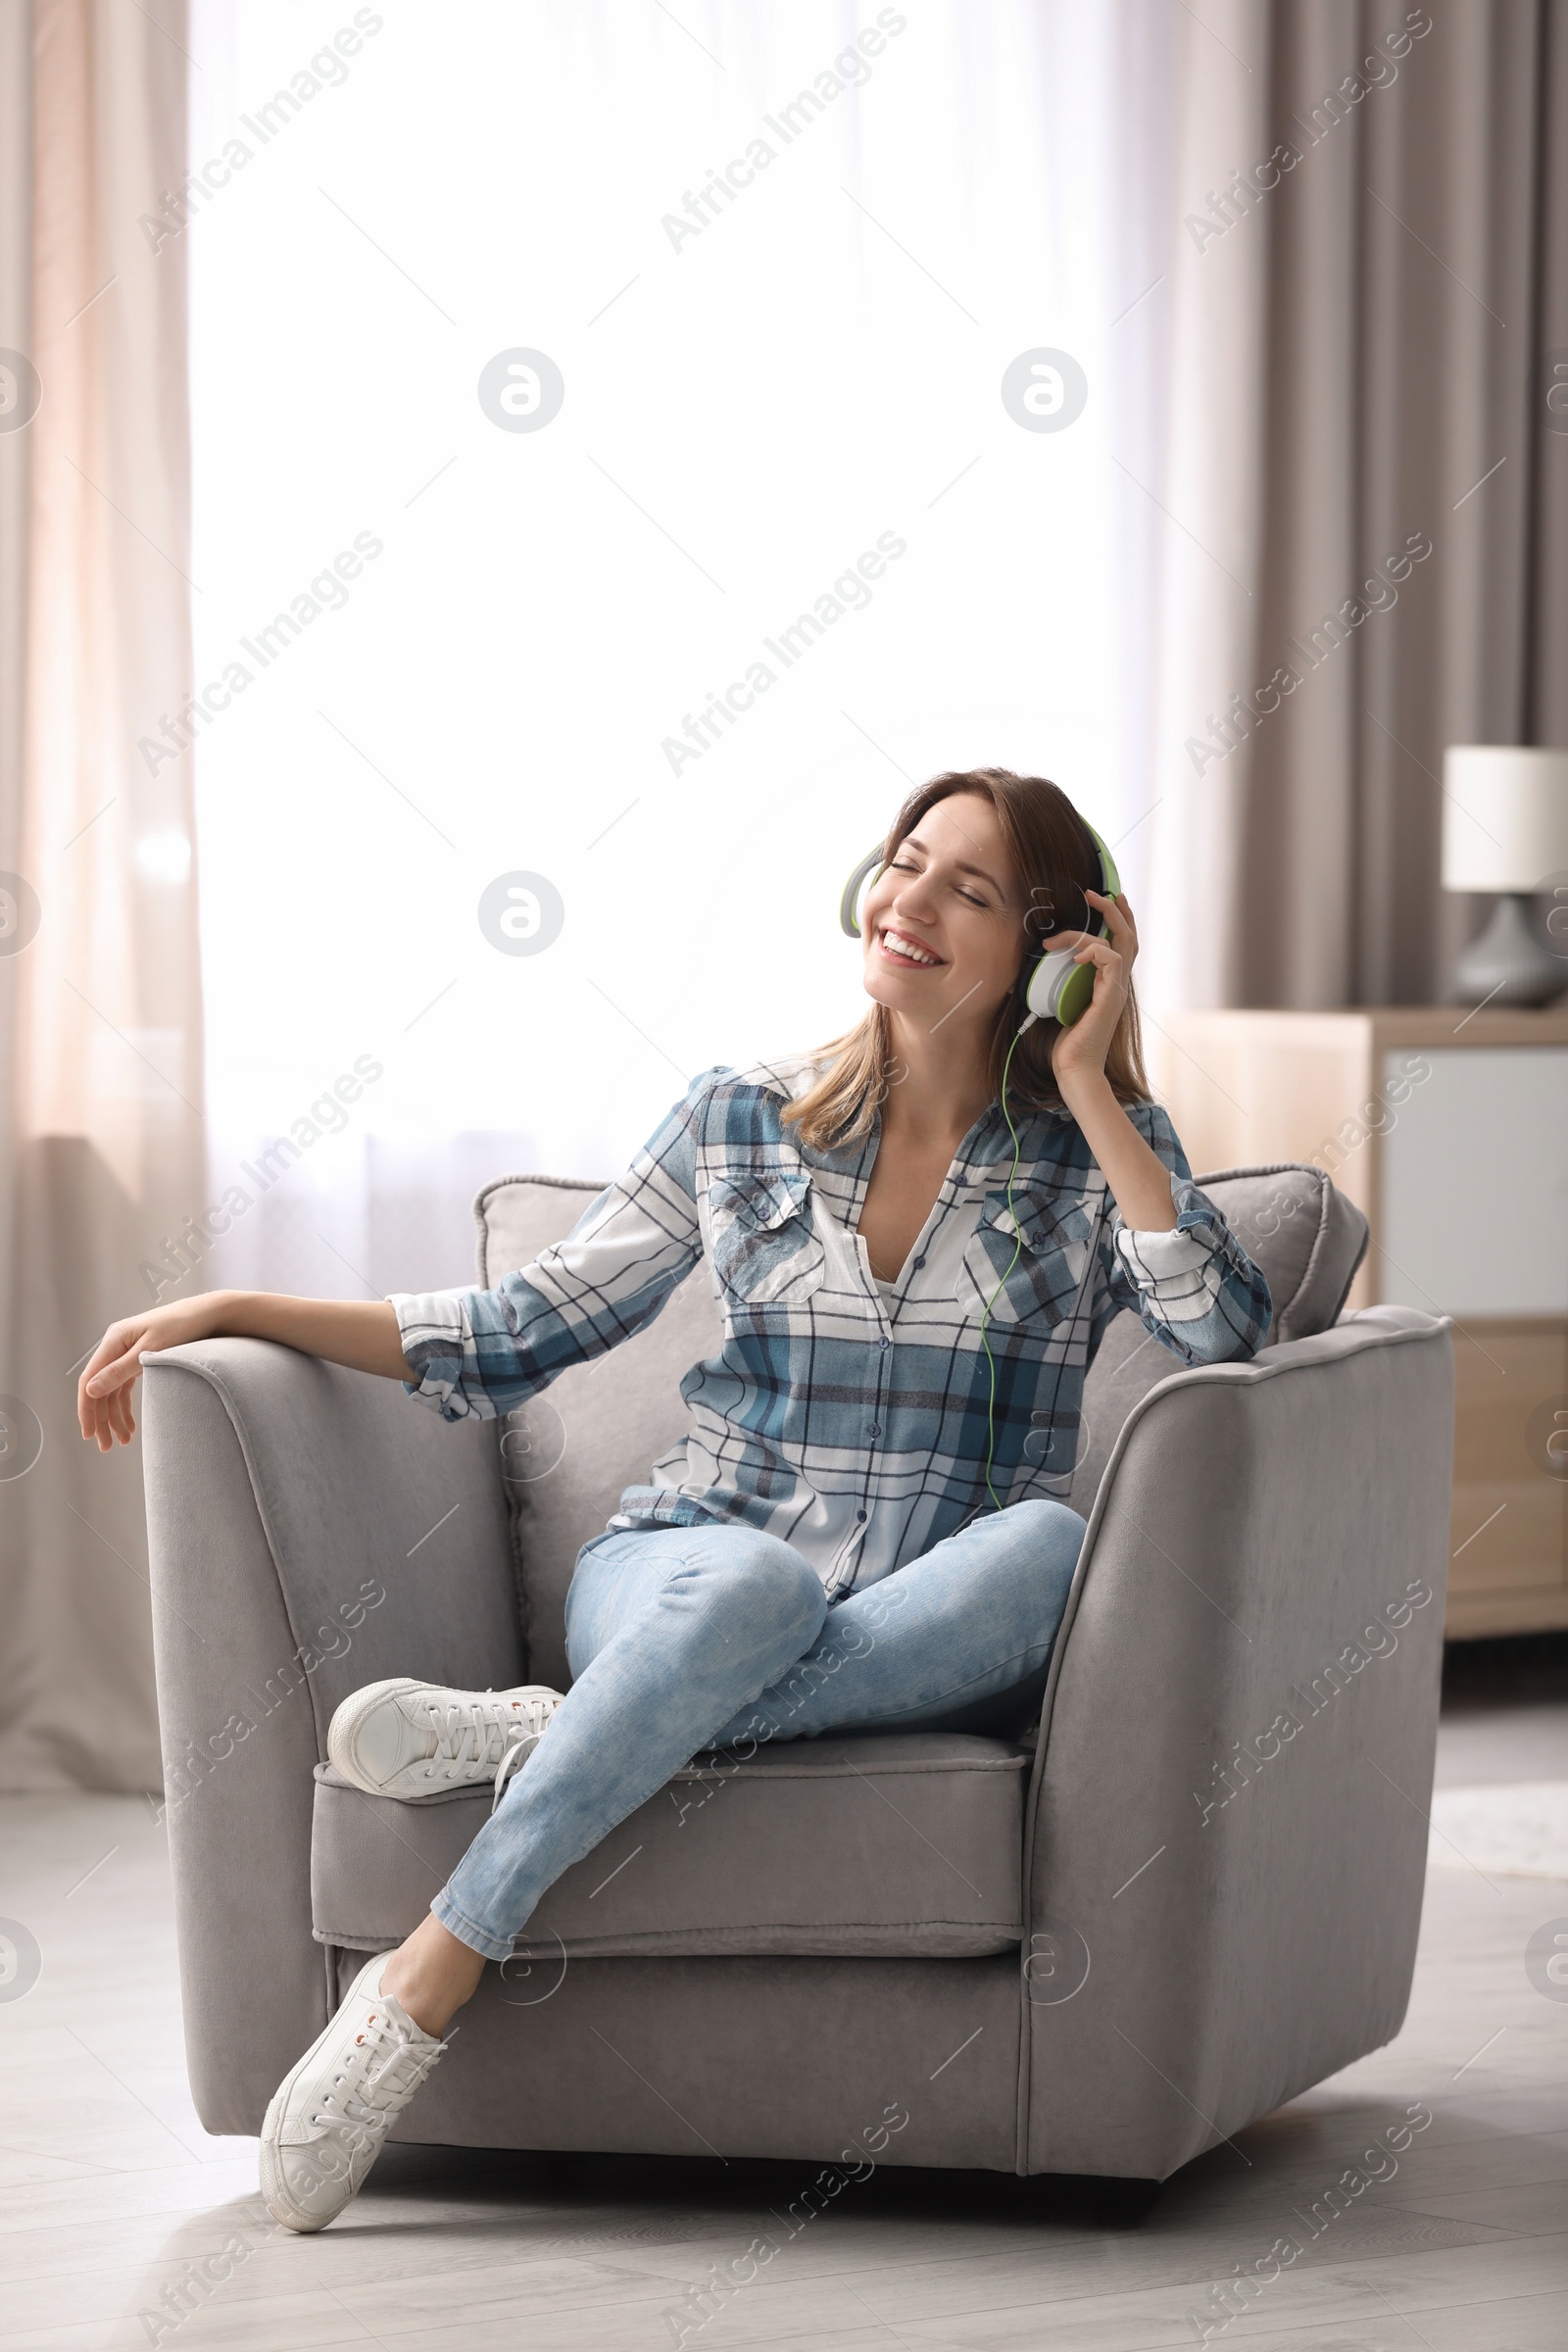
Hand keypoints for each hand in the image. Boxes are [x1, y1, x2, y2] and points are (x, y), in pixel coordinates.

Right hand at [77, 1294, 229, 1451]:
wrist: (207, 1313)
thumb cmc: (182, 1326)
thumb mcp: (152, 1350)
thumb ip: (120, 1370)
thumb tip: (91, 1390)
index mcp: (114, 1340)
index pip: (89, 1380)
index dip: (87, 1409)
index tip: (89, 1434)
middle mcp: (116, 1346)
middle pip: (99, 1388)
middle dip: (101, 1418)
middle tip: (105, 1446)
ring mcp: (126, 1352)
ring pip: (112, 1390)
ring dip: (114, 1416)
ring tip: (122, 1440)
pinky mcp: (138, 1359)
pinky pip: (125, 1386)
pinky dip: (125, 1406)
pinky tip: (130, 1425)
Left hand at [1047, 889, 1138, 1098]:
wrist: (1073, 1068)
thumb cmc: (1064, 1042)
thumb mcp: (1057, 1001)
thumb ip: (1056, 981)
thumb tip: (1032, 962)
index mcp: (1108, 983)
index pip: (1121, 943)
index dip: (1118, 918)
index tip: (1104, 898)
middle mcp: (1117, 983)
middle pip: (1129, 936)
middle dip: (1115, 910)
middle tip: (1095, 893)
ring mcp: (1116, 989)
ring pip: (1121, 943)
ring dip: (1094, 927)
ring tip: (1066, 928)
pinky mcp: (1110, 996)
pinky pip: (1111, 960)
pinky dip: (1094, 951)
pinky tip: (1075, 956)